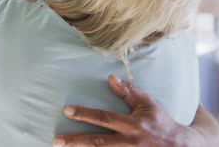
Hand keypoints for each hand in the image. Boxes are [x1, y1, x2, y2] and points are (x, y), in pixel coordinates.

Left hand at [52, 75, 191, 146]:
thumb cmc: (162, 122)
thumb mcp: (148, 104)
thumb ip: (129, 92)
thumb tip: (111, 78)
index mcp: (133, 125)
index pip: (104, 118)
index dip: (85, 115)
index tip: (66, 111)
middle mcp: (130, 142)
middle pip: (98, 142)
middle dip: (75, 141)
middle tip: (56, 141)